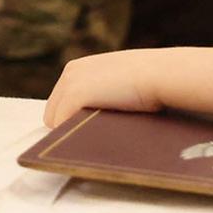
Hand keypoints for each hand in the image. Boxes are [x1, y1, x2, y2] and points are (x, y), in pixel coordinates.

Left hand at [42, 47, 212, 128]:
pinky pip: (61, 127)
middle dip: (66, 127)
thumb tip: (101, 115)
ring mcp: (70, 85)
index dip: (69, 118)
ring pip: (54, 121)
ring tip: (86, 144)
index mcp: (77, 68)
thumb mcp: (119, 80)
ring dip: (69, 134)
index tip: (80, 131)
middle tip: (83, 142)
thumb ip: (104, 92)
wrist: (160, 73)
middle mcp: (69, 73)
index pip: (59, 100)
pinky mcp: (74, 98)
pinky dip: (71, 138)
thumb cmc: (150, 79)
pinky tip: (86, 144)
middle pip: (52, 112)